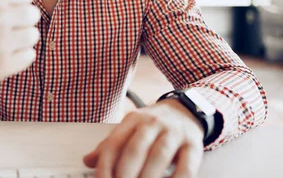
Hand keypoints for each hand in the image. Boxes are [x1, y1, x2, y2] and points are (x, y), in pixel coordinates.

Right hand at [0, 0, 40, 95]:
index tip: (7, 5)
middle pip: (33, 14)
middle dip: (22, 17)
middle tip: (7, 22)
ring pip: (33, 35)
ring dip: (22, 36)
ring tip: (6, 37)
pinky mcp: (1, 67)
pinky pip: (30, 56)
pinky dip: (21, 55)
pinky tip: (5, 51)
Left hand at [83, 99, 204, 177]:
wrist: (186, 110)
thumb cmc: (154, 125)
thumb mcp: (130, 128)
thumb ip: (111, 145)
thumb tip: (88, 160)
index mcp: (133, 120)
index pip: (114, 143)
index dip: (105, 166)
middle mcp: (153, 123)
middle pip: (135, 149)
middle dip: (125, 174)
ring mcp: (174, 133)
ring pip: (159, 156)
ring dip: (148, 177)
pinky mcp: (194, 145)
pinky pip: (186, 166)